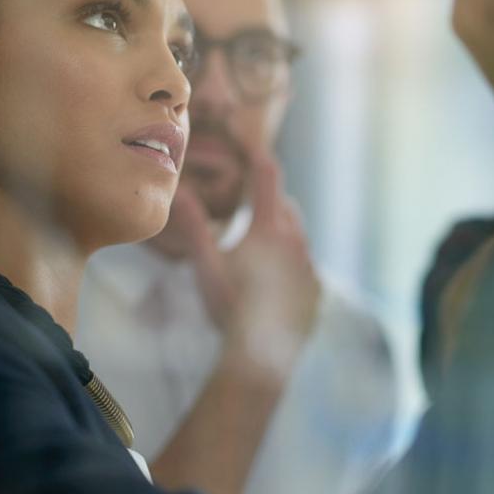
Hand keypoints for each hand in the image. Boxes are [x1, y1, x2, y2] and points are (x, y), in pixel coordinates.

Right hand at [170, 149, 320, 379]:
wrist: (262, 354)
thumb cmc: (229, 306)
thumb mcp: (205, 265)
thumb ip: (193, 226)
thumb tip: (177, 192)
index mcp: (268, 229)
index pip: (266, 176)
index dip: (257, 153)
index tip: (248, 139)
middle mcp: (296, 241)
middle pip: (285, 206)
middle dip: (268, 200)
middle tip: (248, 204)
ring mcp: (310, 268)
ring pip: (298, 236)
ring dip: (280, 233)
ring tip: (257, 246)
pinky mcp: (317, 292)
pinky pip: (305, 266)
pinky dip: (290, 264)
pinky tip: (273, 280)